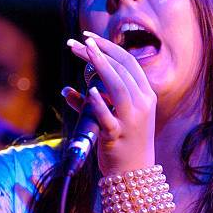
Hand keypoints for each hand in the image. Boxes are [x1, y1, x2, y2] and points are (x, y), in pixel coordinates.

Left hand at [64, 33, 156, 176]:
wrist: (133, 175)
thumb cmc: (123, 144)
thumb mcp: (113, 119)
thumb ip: (92, 104)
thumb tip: (67, 91)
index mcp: (145, 96)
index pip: (128, 63)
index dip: (108, 47)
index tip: (88, 37)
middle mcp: (142, 104)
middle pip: (121, 70)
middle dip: (98, 52)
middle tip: (76, 42)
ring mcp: (132, 120)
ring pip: (119, 87)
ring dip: (101, 66)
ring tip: (84, 50)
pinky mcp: (118, 136)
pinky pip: (108, 116)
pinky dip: (99, 103)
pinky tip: (89, 91)